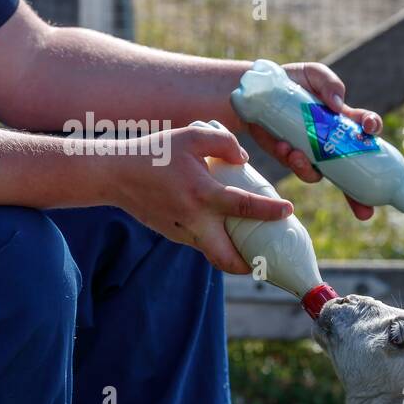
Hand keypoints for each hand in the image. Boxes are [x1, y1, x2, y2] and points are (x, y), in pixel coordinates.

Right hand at [115, 123, 293, 273]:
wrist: (114, 174)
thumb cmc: (155, 152)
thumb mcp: (191, 136)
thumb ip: (224, 142)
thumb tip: (245, 160)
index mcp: (202, 194)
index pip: (245, 207)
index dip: (270, 211)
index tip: (289, 210)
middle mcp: (194, 220)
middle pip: (227, 259)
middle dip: (249, 266)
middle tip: (267, 260)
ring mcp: (182, 232)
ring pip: (214, 255)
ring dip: (233, 256)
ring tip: (252, 246)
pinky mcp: (174, 235)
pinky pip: (202, 243)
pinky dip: (217, 243)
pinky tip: (227, 231)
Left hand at [245, 61, 379, 220]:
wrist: (256, 92)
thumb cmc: (291, 80)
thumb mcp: (312, 74)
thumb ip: (328, 82)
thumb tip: (337, 105)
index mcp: (344, 118)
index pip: (366, 126)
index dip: (373, 129)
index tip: (370, 130)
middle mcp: (334, 140)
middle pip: (355, 170)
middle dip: (361, 195)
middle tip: (365, 211)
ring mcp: (313, 152)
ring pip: (322, 174)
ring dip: (311, 169)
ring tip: (297, 154)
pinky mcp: (292, 157)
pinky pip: (298, 169)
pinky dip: (293, 162)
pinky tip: (284, 148)